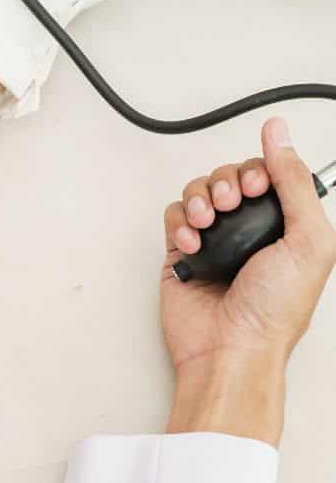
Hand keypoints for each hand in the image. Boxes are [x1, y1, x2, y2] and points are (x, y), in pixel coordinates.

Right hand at [160, 117, 335, 444]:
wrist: (230, 348)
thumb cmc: (274, 311)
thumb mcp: (308, 241)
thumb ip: (294, 183)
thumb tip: (280, 134)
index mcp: (286, 227)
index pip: (268, 174)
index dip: (258, 170)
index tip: (256, 186)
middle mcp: (250, 231)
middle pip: (230, 177)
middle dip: (227, 184)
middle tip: (231, 206)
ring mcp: (215, 240)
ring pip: (199, 192)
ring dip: (200, 200)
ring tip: (207, 223)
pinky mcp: (182, 252)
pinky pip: (173, 216)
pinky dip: (179, 223)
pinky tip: (192, 242)